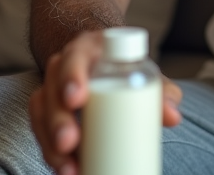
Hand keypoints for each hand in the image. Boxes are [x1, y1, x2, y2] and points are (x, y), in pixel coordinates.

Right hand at [27, 30, 183, 174]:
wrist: (103, 63)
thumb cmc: (125, 68)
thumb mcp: (144, 72)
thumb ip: (161, 92)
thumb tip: (173, 117)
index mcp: (86, 51)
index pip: (74, 58)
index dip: (72, 76)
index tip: (78, 99)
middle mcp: (62, 69)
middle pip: (51, 91)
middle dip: (58, 120)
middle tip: (70, 142)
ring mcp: (52, 92)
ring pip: (41, 114)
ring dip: (50, 144)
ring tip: (69, 168)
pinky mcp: (48, 116)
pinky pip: (41, 133)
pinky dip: (51, 154)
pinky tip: (66, 170)